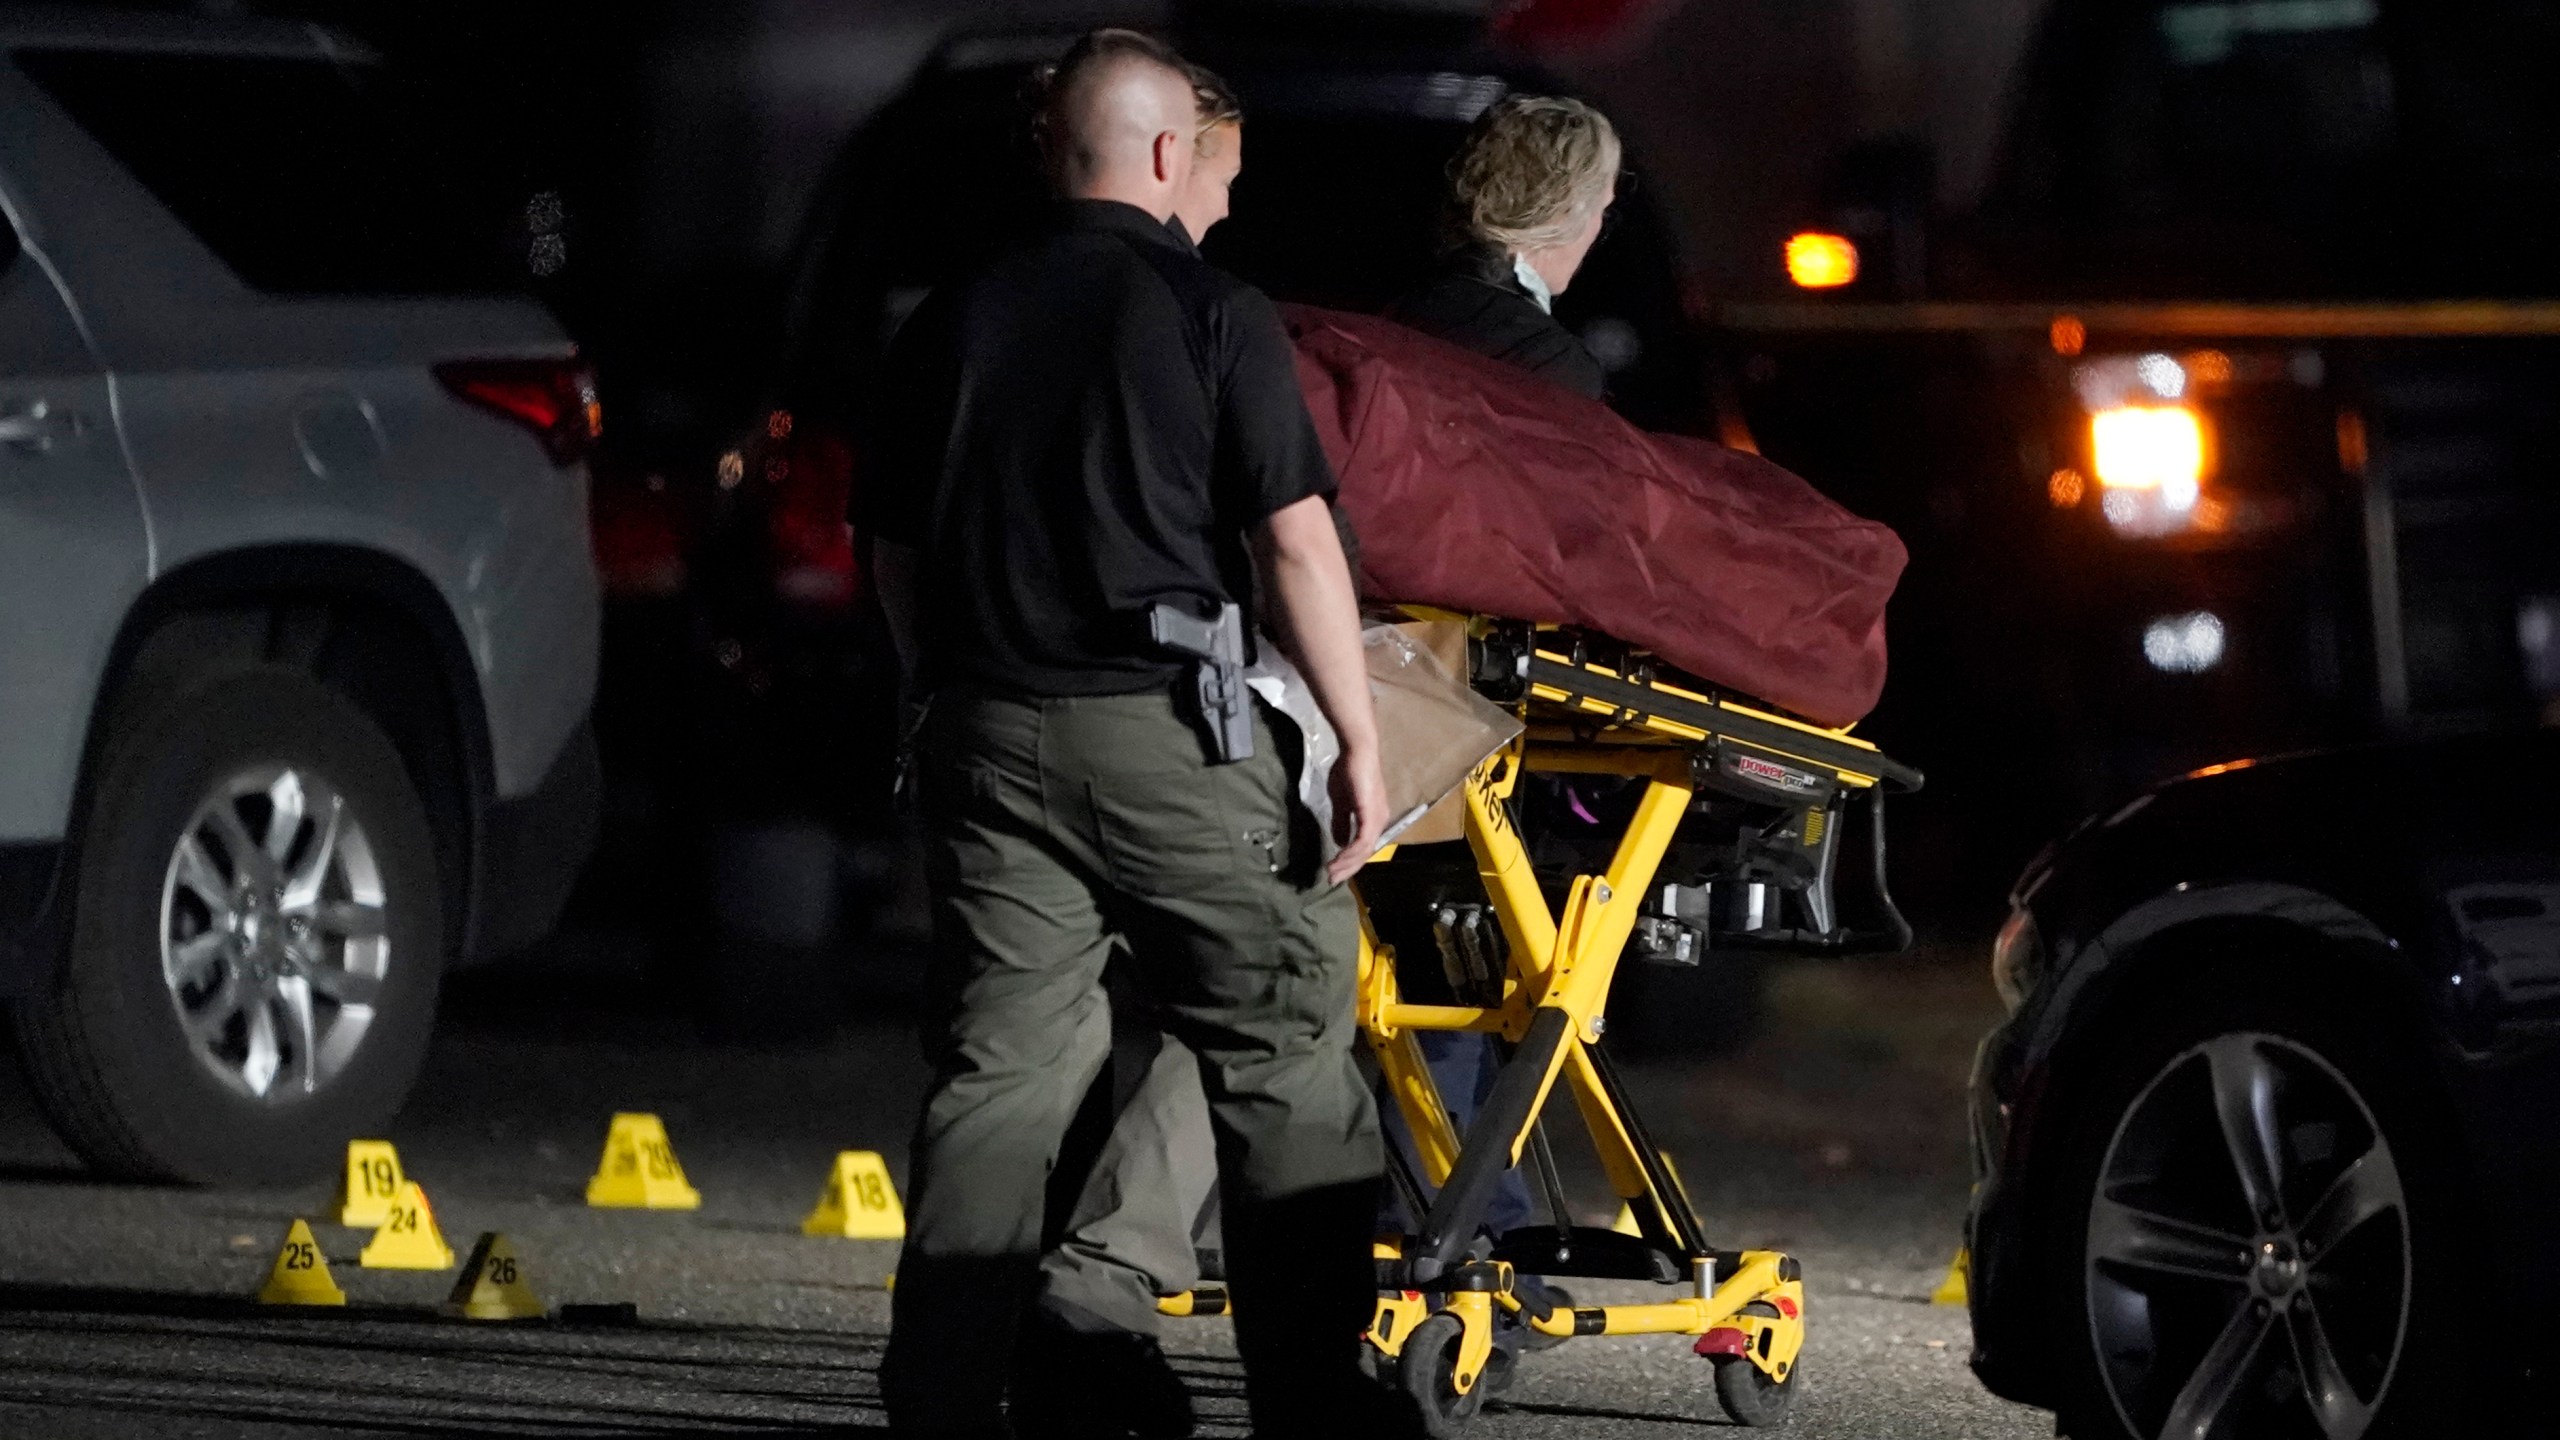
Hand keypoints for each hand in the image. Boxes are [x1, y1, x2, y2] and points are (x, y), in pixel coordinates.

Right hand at [1326, 741, 1391, 883]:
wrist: (1356, 751)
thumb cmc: (1348, 770)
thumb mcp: (1341, 802)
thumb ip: (1341, 821)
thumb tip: (1339, 842)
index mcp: (1373, 818)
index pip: (1363, 847)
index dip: (1349, 861)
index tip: (1332, 871)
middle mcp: (1379, 821)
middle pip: (1365, 853)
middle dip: (1347, 868)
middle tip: (1330, 879)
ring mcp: (1377, 818)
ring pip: (1364, 850)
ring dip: (1346, 863)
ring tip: (1330, 872)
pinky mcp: (1371, 814)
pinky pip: (1362, 840)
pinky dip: (1349, 851)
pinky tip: (1337, 857)